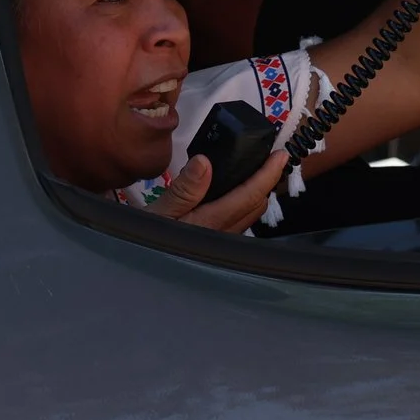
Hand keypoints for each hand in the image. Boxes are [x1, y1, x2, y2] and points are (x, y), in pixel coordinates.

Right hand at [155, 149, 287, 232]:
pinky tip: (234, 193)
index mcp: (211, 223)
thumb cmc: (146, 239)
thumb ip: (183, 189)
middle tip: (270, 158)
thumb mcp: (158, 212)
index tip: (281, 155)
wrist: (138, 264)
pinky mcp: (213, 244)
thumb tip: (205, 162)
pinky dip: (244, 202)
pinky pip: (238, 220)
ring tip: (256, 171)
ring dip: (256, 193)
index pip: (250, 196)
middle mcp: (223, 234)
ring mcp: (220, 241)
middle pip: (256, 205)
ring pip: (249, 214)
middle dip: (267, 182)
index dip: (268, 174)